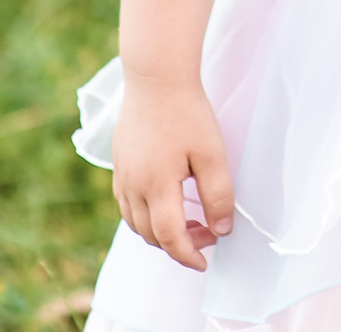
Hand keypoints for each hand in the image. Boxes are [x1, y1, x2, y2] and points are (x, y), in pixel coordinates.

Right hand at [111, 74, 234, 272]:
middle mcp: (133, 187)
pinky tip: (167, 202)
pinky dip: (147, 216)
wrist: (156, 77)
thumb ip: (218, 195)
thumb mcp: (212, 154)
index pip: (170, 238)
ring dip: (161, 232)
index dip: (188, 256)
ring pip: (136, 223)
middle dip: (179, 244)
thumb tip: (222, 230)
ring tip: (190, 221)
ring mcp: (122, 176)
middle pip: (150, 235)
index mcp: (156, 186)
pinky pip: (128, 205)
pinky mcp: (119, 165)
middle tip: (209, 233)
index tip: (205, 263)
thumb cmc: (187, 112)